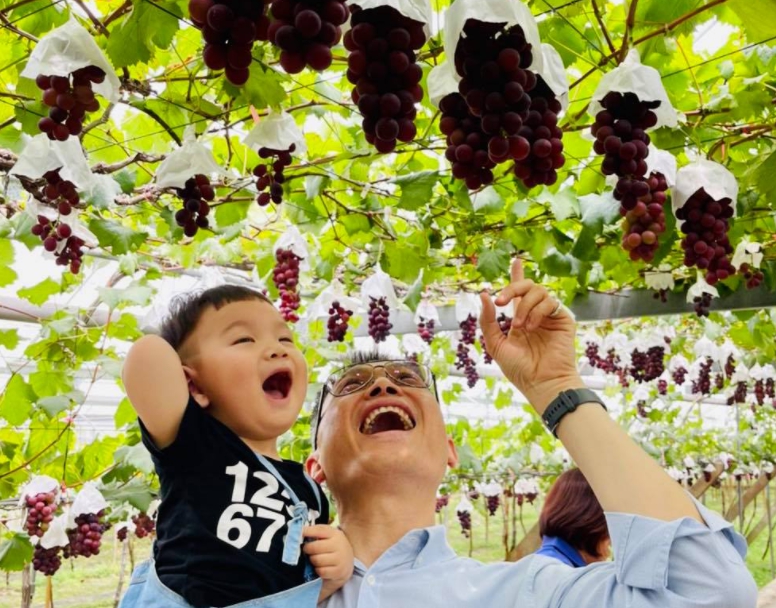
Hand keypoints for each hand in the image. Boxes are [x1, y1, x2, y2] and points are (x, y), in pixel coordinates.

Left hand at [303, 525, 353, 585]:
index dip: (307, 532)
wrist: (347, 562)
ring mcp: (340, 559)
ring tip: (314, 559)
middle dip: (307, 549)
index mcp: (334, 533)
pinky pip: (321, 571)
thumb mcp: (327, 536)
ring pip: (316, 560)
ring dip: (312, 561)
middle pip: (314, 547)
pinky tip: (320, 567)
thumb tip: (299, 532)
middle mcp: (338, 544)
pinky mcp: (339, 571)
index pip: (318, 530)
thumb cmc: (331, 547)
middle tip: (307, 550)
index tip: (299, 534)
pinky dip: (318, 570)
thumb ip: (315, 533)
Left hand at [479, 259, 581, 412]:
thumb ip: (488, 320)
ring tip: (519, 327)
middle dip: (512, 288)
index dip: (517, 275)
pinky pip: (549, 302)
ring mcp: (550, 316)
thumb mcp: (496, 344)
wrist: (542, 383)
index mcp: (520, 319)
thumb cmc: (519, 369)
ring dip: (524, 306)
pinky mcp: (563, 319)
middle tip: (500, 302)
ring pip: (538, 291)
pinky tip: (532, 327)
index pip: (519, 293)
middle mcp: (535, 314)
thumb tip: (484, 295)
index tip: (516, 261)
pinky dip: (537, 311)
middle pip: (527, 286)